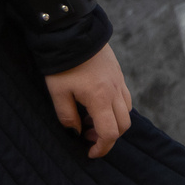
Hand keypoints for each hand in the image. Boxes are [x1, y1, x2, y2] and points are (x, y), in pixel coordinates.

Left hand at [46, 43, 132, 158]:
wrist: (73, 31)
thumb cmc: (63, 63)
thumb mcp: (58, 92)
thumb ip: (67, 116)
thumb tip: (75, 131)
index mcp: (100, 99)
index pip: (110, 133)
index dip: (102, 148)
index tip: (90, 153)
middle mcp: (115, 92)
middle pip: (123, 125)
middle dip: (108, 137)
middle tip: (87, 136)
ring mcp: (119, 82)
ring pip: (126, 112)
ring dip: (112, 122)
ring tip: (89, 119)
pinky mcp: (118, 74)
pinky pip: (124, 98)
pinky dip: (114, 108)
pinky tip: (95, 104)